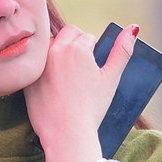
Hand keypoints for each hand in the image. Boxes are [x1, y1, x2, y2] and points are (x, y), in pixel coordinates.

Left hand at [24, 23, 139, 161]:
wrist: (66, 133)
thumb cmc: (91, 107)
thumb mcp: (111, 78)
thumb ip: (122, 51)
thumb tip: (134, 28)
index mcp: (77, 48)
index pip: (87, 37)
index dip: (92, 52)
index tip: (91, 69)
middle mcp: (55, 50)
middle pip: (67, 34)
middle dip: (75, 45)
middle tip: (80, 68)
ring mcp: (39, 63)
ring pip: (50, 45)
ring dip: (57, 52)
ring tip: (65, 75)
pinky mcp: (28, 76)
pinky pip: (36, 63)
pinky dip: (43, 68)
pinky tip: (51, 84)